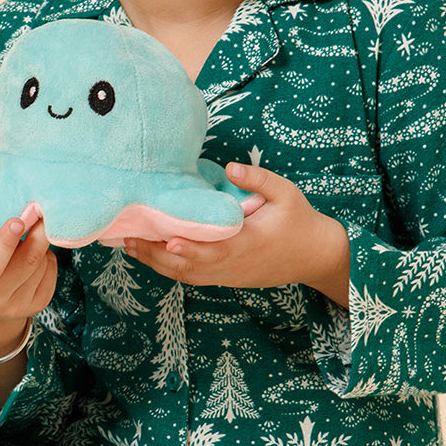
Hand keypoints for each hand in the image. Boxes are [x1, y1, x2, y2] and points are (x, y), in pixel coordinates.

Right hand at [0, 174, 57, 357]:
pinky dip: (46, 257)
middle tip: (41, 208)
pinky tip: (32, 254)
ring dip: (39, 242)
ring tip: (29, 233)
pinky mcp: (37, 305)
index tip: (18, 219)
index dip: (6, 242)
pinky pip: (51, 271)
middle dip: (38, 232)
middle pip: (27, 262)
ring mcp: (18, 305)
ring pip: (41, 264)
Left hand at [124, 164, 350, 304]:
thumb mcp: (287, 193)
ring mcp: (229, 275)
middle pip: (190, 267)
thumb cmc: (301, 221)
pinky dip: (170, 268)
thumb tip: (230, 166)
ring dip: (157, 264)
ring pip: (187, 276)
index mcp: (248, 244)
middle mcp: (233, 265)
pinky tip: (151, 255)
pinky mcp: (227, 279)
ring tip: (130, 247)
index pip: (215, 250)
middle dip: (157, 256)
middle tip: (128, 239)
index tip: (168, 240)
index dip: (191, 248)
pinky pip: (194, 277)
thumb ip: (259, 179)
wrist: (317, 256)